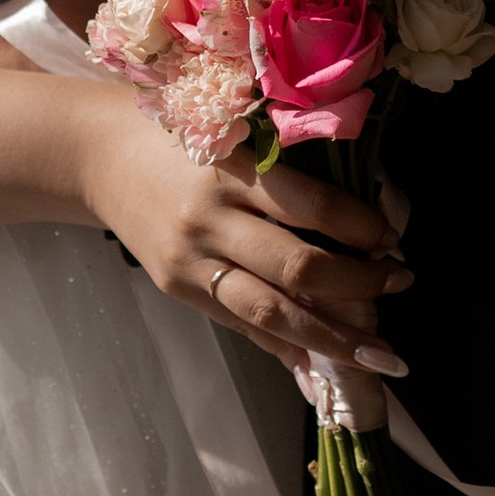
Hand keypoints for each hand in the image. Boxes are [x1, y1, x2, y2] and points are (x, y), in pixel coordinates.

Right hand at [73, 93, 413, 380]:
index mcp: (232, 168)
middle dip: (360, 285)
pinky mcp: (178, 290)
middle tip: (401, 283)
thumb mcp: (230, 134)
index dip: (361, 227)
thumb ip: (283, 173)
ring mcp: (191, 261)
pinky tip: (323, 365)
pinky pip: (242, 326)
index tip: (393, 238)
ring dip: (333, 336)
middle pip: (297, 267)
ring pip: (272, 312)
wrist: (93, 154)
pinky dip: (286, 347)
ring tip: (379, 354)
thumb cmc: (174, 130)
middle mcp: (211, 218)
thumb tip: (357, 219)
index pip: (311, 205)